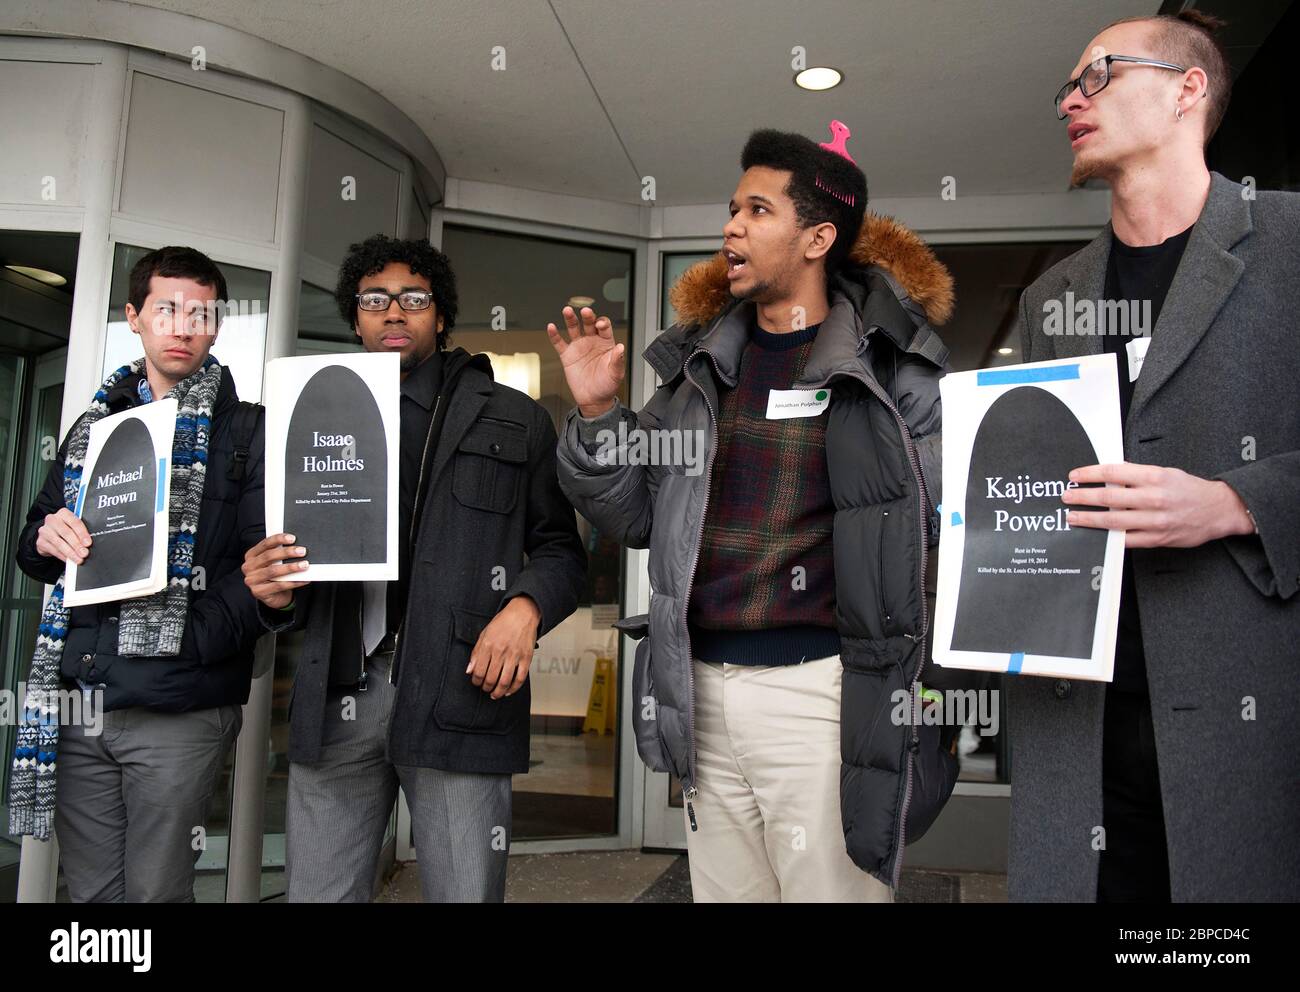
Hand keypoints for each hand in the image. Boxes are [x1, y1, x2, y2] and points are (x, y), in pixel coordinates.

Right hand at [36, 507, 91, 562]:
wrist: (49, 534)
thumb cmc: (66, 529)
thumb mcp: (73, 526)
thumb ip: (80, 531)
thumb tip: (88, 543)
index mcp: (64, 513)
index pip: (74, 522)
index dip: (82, 534)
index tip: (88, 543)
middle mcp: (52, 520)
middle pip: (66, 533)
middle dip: (77, 545)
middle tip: (84, 553)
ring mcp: (45, 530)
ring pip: (59, 543)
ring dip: (71, 553)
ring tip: (78, 559)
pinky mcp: (40, 541)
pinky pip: (54, 550)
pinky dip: (63, 556)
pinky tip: (69, 560)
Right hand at [241, 533, 309, 608]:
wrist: (274, 596)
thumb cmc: (275, 575)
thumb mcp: (274, 562)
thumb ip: (280, 554)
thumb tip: (298, 546)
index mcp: (251, 555)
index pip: (265, 544)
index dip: (279, 539)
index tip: (292, 538)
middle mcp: (248, 567)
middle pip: (269, 556)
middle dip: (287, 552)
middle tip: (302, 551)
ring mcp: (251, 580)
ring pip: (273, 571)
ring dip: (291, 567)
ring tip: (304, 565)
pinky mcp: (258, 592)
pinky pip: (279, 586)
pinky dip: (293, 582)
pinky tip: (304, 579)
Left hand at [467, 596, 540, 698]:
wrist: (523, 614)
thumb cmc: (503, 623)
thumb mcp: (484, 634)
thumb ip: (476, 653)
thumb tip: (469, 670)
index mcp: (488, 645)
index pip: (478, 671)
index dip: (475, 681)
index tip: (476, 682)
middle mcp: (500, 651)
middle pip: (490, 679)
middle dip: (486, 688)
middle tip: (485, 689)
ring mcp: (514, 655)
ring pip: (504, 682)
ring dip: (498, 692)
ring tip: (495, 694)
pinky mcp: (526, 658)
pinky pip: (520, 678)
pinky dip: (513, 688)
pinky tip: (508, 691)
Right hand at [546, 306, 623, 417]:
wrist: (594, 399)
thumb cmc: (607, 386)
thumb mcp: (616, 373)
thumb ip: (618, 359)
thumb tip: (621, 347)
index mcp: (606, 343)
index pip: (604, 327)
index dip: (602, 323)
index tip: (600, 325)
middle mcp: (592, 341)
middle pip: (589, 323)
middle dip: (587, 316)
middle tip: (585, 311)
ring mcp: (579, 347)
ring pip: (574, 328)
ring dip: (570, 319)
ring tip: (567, 311)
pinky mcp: (567, 355)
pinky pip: (559, 342)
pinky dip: (554, 335)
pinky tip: (551, 327)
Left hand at [1060, 463, 1253, 547]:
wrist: (1218, 510)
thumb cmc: (1188, 489)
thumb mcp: (1164, 472)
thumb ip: (1136, 475)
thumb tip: (1107, 475)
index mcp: (1155, 477)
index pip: (1113, 473)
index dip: (1090, 474)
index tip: (1074, 476)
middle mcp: (1154, 498)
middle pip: (1109, 498)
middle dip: (1083, 497)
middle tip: (1067, 497)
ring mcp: (1155, 521)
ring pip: (1114, 521)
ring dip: (1089, 519)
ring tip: (1074, 517)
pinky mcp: (1157, 539)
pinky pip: (1127, 539)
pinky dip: (1109, 537)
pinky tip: (1095, 534)